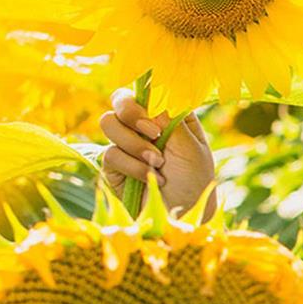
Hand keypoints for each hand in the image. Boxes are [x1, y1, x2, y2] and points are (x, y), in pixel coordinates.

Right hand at [98, 87, 216, 220]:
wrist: (183, 215)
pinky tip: (152, 178)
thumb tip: (149, 100)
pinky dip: (133, 166)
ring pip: (108, 122)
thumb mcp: (190, 147)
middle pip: (120, 99)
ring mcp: (126, 143)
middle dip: (133, 113)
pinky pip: (109, 153)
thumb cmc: (194, 179)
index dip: (146, 95)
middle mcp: (144, 124)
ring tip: (158, 162)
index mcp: (166, 112)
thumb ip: (170, 120)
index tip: (160, 114)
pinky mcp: (112, 165)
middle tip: (154, 133)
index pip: (146, 88)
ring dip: (134, 143)